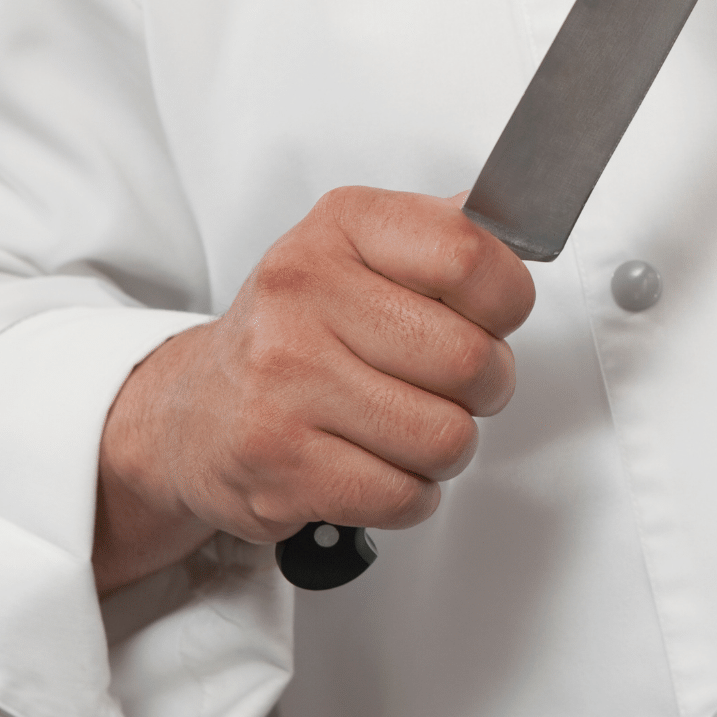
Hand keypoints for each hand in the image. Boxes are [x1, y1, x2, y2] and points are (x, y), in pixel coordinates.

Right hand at [94, 189, 534, 593]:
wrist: (196, 412)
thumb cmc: (299, 333)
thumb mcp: (361, 252)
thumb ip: (445, 234)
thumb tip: (520, 221)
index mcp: (340, 227)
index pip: (470, 257)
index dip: (506, 301)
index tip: (492, 317)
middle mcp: (302, 294)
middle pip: (470, 359)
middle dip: (484, 387)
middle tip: (453, 387)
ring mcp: (285, 381)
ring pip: (445, 438)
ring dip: (446, 448)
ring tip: (407, 428)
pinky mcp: (279, 464)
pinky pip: (404, 495)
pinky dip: (409, 494)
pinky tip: (375, 465)